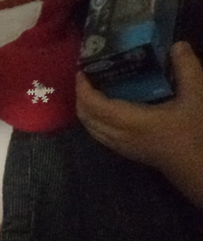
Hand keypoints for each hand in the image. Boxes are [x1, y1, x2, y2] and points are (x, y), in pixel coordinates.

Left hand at [76, 42, 202, 209]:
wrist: (193, 165)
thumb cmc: (193, 131)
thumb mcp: (196, 96)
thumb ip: (187, 69)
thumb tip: (177, 45)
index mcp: (131, 121)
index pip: (96, 106)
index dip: (84, 90)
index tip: (81, 73)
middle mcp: (119, 135)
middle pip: (87, 118)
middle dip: (80, 98)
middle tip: (83, 79)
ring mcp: (119, 146)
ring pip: (90, 129)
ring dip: (84, 110)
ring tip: (88, 92)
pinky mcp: (123, 152)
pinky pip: (98, 135)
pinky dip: (92, 121)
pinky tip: (100, 111)